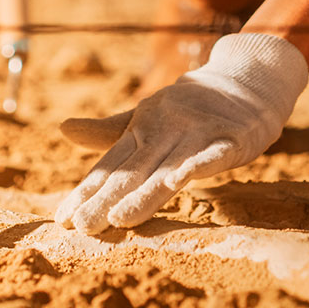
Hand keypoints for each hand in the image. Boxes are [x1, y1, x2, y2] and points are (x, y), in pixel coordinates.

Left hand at [55, 33, 307, 233]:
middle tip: (82, 227)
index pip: (111, 166)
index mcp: (142, 129)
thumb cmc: (191, 106)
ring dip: (144, 194)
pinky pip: (213, 154)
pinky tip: (178, 182)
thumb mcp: (147, 117)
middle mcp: (164, 130)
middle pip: (133, 172)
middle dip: (107, 200)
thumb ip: (108, 131)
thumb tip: (62, 128)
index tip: (63, 219)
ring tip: (119, 218)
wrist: (246, 79)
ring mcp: (197, 132)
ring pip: (167, 169)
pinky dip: (196, 166)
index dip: (87, 192)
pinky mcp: (230, 137)